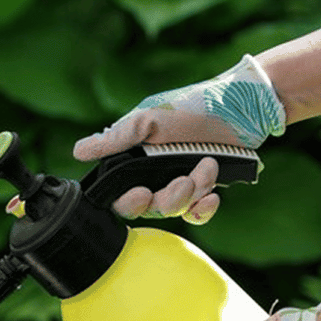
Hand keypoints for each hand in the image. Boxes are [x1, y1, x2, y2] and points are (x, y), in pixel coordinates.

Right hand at [73, 54, 285, 223]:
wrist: (241, 108)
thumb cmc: (192, 106)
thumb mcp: (149, 118)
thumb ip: (116, 138)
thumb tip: (78, 152)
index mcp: (134, 158)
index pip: (118, 195)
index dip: (127, 201)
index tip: (142, 193)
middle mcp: (152, 173)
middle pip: (148, 207)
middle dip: (168, 198)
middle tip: (185, 179)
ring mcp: (177, 182)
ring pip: (174, 210)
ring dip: (192, 193)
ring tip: (207, 166)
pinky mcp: (202, 189)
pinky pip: (196, 214)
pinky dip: (204, 209)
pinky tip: (213, 195)